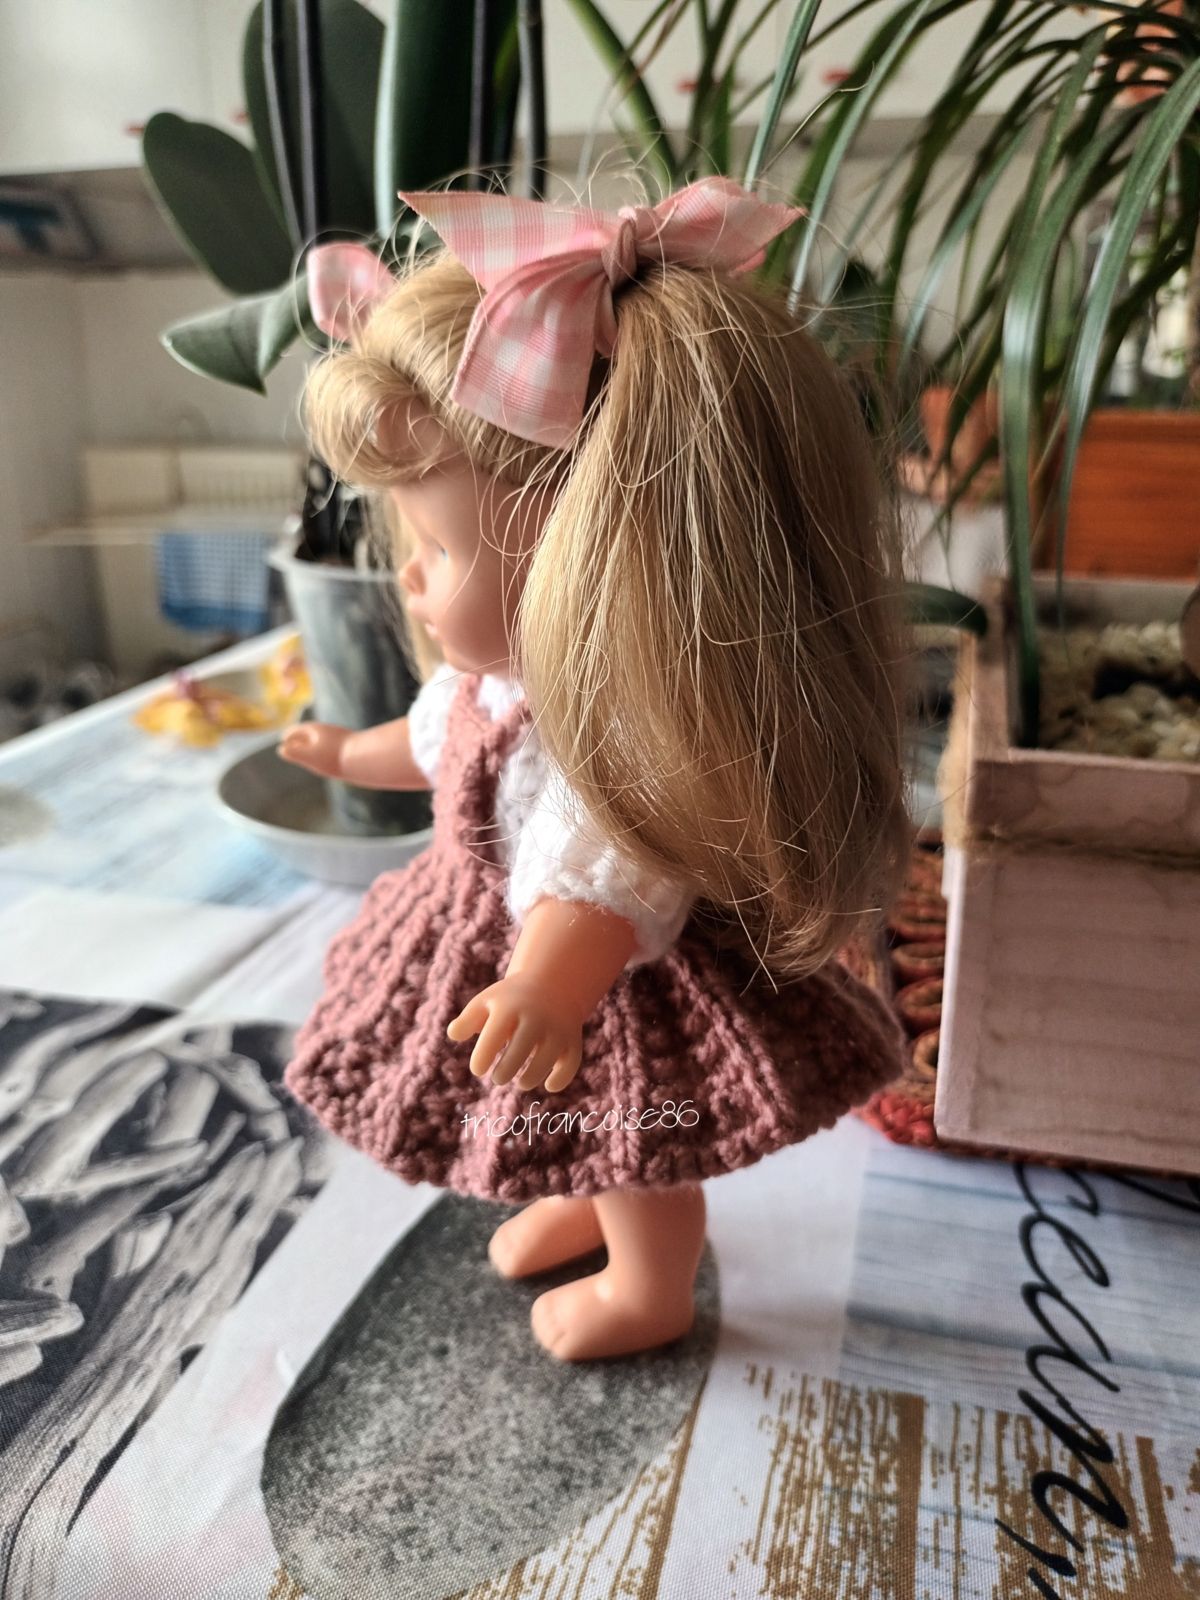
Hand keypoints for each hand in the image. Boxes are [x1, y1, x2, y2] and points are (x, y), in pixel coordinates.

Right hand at [279, 721, 348, 777]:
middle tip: (292, 743)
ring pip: (323, 739)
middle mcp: (329, 732)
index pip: (298, 731)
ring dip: (314, 744)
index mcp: (316, 730)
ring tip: (309, 751)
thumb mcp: (310, 757)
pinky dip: (326, 750)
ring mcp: (341, 738)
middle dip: (300, 738)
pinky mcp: (351, 746)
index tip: (283, 739)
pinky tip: (329, 758)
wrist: (367, 758)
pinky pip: (334, 746)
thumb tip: (281, 749)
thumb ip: (294, 753)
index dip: (289, 736)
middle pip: (310, 733)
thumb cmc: (335, 758)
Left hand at [447, 976, 582, 1093]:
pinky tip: (548, 1085)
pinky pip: (570, 1064)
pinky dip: (560, 1079)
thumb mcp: (486, 1003)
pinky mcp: (572, 1040)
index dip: (482, 1059)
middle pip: (520, 1050)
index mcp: (510, 1007)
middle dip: (505, 1072)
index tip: (478, 1069)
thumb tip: (454, 1034)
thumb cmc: (510, 1001)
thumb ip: (466, 1020)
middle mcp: (536, 1016)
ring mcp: (557, 1028)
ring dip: (530, 1078)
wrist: (552, 985)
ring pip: (545, 1060)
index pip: (493, 1036)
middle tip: (499, 1077)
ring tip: (521, 1082)